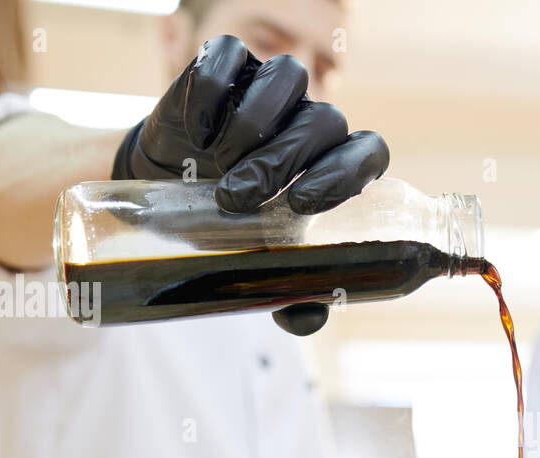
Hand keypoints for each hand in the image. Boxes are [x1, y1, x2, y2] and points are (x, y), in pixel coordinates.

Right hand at [112, 35, 389, 335]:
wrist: (169, 189)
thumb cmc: (231, 227)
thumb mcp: (258, 262)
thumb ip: (289, 290)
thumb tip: (306, 317)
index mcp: (336, 163)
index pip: (370, 152)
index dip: (345, 173)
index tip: (303, 205)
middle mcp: (312, 120)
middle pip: (325, 122)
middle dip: (282, 163)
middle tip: (239, 200)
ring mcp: (272, 87)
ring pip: (288, 80)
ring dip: (253, 126)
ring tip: (219, 166)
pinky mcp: (227, 65)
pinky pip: (230, 59)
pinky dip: (213, 93)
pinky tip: (197, 132)